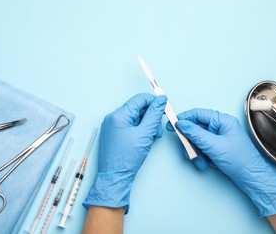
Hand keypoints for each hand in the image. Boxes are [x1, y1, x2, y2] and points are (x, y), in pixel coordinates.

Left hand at [84, 93, 166, 212]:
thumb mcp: (145, 133)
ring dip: (146, 124)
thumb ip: (154, 114)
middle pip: (137, 108)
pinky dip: (139, 130)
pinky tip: (143, 140)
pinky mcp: (113, 133)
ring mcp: (112, 126)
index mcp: (118, 115)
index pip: (139, 99)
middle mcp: (113, 118)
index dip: (154, 102)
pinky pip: (129, 125)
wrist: (115, 176)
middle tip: (157, 130)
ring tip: (151, 137)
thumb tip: (161, 100)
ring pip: (134, 118)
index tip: (163, 107)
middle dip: (150, 117)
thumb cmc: (126, 158)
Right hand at [167, 108, 275, 216]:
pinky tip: (206, 164)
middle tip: (188, 149)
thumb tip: (181, 124)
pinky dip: (201, 158)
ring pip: (197, 141)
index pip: (198, 114)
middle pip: (195, 129)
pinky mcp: (217, 149)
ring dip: (196, 152)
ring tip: (201, 160)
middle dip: (191, 142)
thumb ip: (195, 133)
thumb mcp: (214, 145)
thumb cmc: (240, 160)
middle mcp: (220, 127)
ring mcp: (218, 138)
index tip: (172, 125)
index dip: (184, 119)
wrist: (251, 179)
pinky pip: (202, 149)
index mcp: (223, 121)